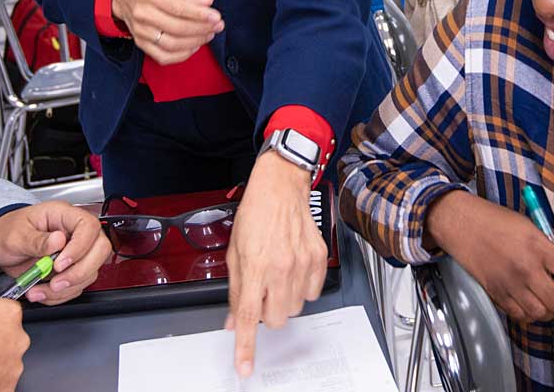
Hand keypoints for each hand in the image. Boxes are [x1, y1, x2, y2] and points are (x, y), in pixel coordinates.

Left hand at [0, 201, 113, 304]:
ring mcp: (75, 252)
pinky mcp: (70, 269)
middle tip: (57, 282)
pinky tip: (41, 292)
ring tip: (40, 290)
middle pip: (100, 250)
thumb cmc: (7, 231)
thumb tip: (58, 241)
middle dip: (80, 272)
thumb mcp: (15, 234)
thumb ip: (36, 240)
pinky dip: (60, 295)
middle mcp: (74, 232)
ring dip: (67, 287)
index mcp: (63, 215)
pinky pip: (76, 286)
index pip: (88, 226)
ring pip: (90, 272)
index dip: (80, 247)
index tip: (60, 263)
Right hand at [111, 0, 223, 64]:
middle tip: (217, 26)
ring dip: (195, 42)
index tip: (216, 17)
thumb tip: (207, 3)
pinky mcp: (141, 43)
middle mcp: (142, 13)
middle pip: (177, 27)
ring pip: (171, 44)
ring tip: (208, 35)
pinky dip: (182, 55)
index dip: (200, 15)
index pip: (178, 8)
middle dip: (202, 29)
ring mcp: (140, 31)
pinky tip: (194, 46)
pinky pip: (163, 56)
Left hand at [224, 152, 325, 376]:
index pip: (249, 316)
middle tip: (262, 292)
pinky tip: (293, 269)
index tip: (245, 366)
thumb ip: (235, 291)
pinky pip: (312, 292)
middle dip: (267, 313)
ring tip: (278, 275)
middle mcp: (281, 267)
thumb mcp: (234, 252)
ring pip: (295, 308)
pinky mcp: (319, 258)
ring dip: (284, 300)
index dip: (246, 346)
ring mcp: (303, 263)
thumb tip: (234, 320)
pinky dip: (302, 288)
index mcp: (256, 266)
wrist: (281, 186)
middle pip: (276, 318)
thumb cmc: (256, 213)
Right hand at [425, 191, 553, 323]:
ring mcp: (510, 285)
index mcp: (538, 247)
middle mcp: (525, 269)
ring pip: (541, 314)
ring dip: (552, 312)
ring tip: (553, 303)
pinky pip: (520, 317)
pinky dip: (532, 316)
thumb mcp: (535, 226)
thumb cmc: (498, 222)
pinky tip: (534, 304)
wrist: (463, 225)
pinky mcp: (497, 295)